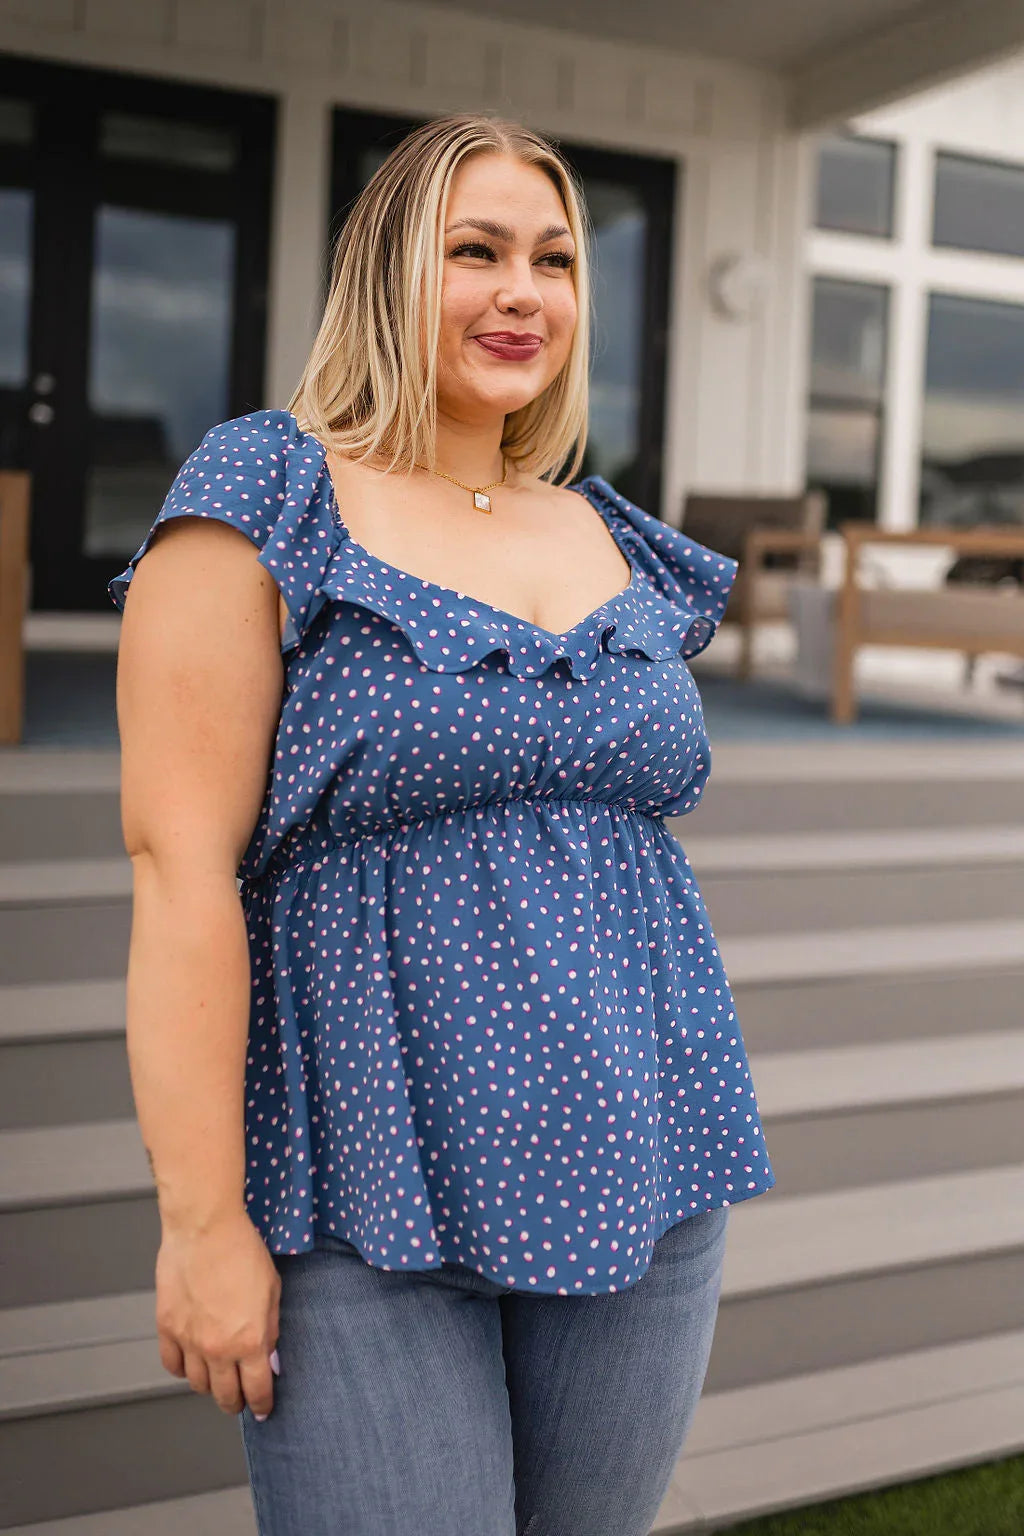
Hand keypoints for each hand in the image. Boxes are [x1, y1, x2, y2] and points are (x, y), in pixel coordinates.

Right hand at [154, 1209, 281, 1419]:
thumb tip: (268, 1355)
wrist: (205, 1228)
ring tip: (217, 1378)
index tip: (263, 1409)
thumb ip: (270, 1328)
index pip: (257, 1389)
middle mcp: (218, 1348)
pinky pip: (172, 1364)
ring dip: (210, 1386)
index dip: (262, 1404)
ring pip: (198, 1384)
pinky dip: (182, 1369)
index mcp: (249, 1341)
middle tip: (240, 1399)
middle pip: (225, 1395)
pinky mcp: (166, 1328)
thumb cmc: (242, 1251)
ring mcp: (189, 1341)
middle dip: (236, 1402)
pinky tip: (191, 1362)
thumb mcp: (272, 1290)